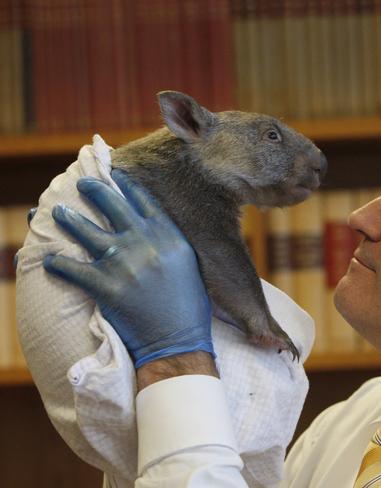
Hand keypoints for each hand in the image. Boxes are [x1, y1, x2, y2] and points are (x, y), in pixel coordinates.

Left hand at [43, 169, 213, 368]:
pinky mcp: (105, 286)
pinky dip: (57, 264)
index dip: (126, 184)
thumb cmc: (190, 306)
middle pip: (112, 205)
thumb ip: (170, 242)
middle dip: (93, 190)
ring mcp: (123, 263)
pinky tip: (48, 260)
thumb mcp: (190, 265)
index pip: (143, 200)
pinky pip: (72, 269)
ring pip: (86, 231)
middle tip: (81, 183)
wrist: (179, 341)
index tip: (114, 174)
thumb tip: (152, 229)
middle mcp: (145, 243)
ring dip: (68, 219)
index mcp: (169, 236)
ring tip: (57, 212)